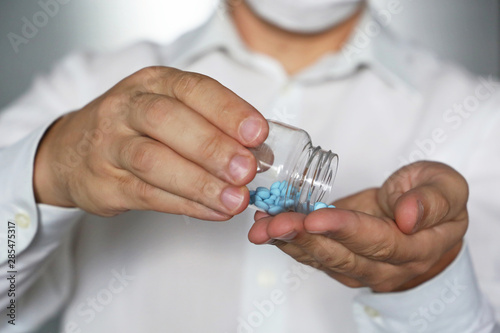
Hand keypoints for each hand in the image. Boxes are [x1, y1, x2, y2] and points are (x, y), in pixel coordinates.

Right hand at [34, 66, 267, 219]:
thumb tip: (261, 151)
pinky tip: (214, 211)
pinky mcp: (104, 182)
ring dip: (199, 182)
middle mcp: (127, 107)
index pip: (192, 89)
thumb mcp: (167, 107)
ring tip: (235, 199)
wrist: (72, 150)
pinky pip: (147, 194)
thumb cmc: (135, 127)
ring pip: (153, 161)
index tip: (258, 133)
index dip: (227, 110)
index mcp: (153, 83)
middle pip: (167, 121)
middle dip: (212, 146)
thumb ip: (210, 124)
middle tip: (246, 170)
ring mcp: (110, 145)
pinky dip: (186, 205)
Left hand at [249, 161, 467, 291]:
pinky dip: (287, 240)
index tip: (315, 216)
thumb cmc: (432, 197)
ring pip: (320, 258)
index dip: (344, 229)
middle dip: (304, 237)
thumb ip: (432, 200)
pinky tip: (265, 225)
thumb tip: (409, 216)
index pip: (377, 242)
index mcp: (414, 248)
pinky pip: (312, 253)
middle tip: (273, 223)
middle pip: (340, 256)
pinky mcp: (339, 259)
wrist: (421, 221)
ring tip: (260, 226)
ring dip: (288, 241)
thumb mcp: (445, 188)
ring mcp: (358, 267)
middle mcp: (384, 266)